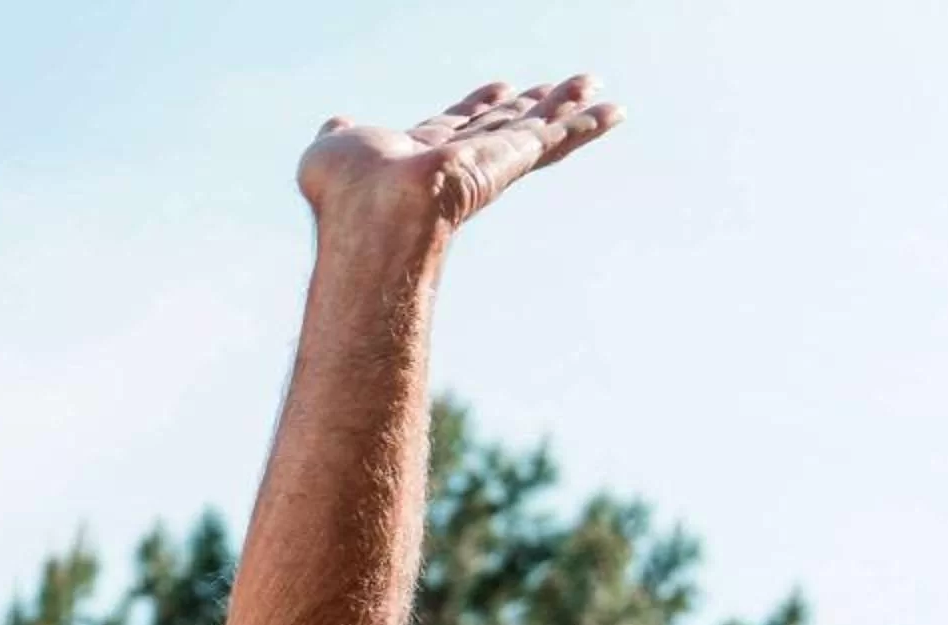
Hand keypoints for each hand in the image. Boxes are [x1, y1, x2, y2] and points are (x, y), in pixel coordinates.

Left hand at [300, 76, 622, 236]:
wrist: (372, 214)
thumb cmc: (344, 194)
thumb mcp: (332, 152)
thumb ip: (341, 137)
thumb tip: (335, 124)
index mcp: (419, 156)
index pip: (456, 126)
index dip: (476, 106)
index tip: (497, 88)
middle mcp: (458, 161)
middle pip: (501, 127)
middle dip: (525, 107)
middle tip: (556, 89)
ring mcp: (487, 163)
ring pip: (535, 130)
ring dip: (566, 108)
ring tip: (597, 87)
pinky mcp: (512, 161)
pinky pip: (556, 137)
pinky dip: (586, 124)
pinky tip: (616, 110)